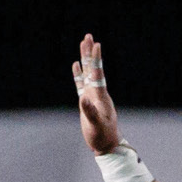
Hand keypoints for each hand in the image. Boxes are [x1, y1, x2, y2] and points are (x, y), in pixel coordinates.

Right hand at [72, 34, 121, 154]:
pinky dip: (78, 73)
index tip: (97, 44)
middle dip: (90, 52)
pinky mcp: (86, 101)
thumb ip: (90, 112)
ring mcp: (92, 96)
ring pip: (87, 72)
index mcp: (101, 96)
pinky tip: (76, 64)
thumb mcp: (96, 125)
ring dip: (85, 58)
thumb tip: (83, 99)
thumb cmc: (102, 136)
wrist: (106, 145)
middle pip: (93, 68)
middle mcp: (97, 92)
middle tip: (89, 36)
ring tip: (83, 43)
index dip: (96, 59)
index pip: (98, 73)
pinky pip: (81, 83)